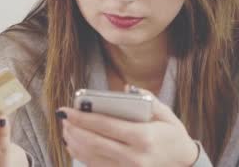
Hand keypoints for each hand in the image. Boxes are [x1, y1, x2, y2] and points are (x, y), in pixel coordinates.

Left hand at [58, 89, 198, 166]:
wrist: (185, 166)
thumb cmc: (173, 137)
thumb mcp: (167, 115)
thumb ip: (147, 99)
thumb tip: (126, 88)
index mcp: (143, 137)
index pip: (104, 126)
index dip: (81, 118)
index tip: (65, 110)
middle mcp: (134, 157)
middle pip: (93, 142)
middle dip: (73, 128)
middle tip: (62, 118)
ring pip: (91, 156)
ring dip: (74, 141)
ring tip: (66, 128)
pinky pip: (96, 166)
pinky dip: (81, 154)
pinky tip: (74, 143)